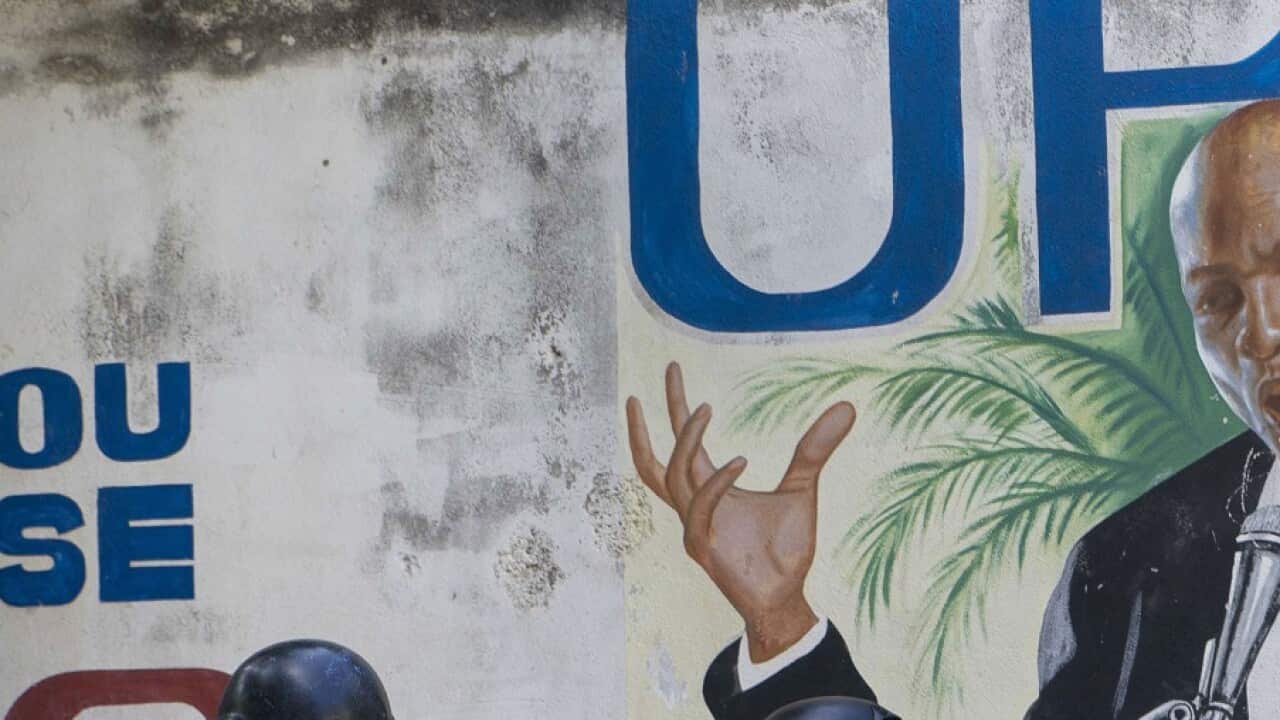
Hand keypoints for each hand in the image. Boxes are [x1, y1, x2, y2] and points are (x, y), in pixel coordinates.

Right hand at [626, 362, 856, 661]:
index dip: (675, 407)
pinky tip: (741, 460)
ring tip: (704, 408)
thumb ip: (814, 449)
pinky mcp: (703, 546)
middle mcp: (694, 506)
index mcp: (708, 490)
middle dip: (653, 418)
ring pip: (673, 476)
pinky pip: (700, 507)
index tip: (673, 368)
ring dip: (686, 440)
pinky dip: (717, 481)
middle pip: (658, 458)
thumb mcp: (802, 488)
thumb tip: (847, 406)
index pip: (681, 443)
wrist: (787, 596)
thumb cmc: (785, 549)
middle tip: (668, 372)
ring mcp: (693, 526)